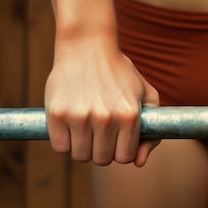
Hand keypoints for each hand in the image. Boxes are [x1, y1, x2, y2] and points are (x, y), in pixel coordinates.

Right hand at [45, 35, 159, 166]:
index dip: (120, 152)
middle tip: (99, 133)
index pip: (124, 158)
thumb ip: (151, 132)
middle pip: (102, 160)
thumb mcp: (146, 95)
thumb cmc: (120, 73)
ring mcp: (79, 116)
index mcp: (129, 116)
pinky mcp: (57, 113)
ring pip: (81, 156)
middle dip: (102, 150)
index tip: (116, 141)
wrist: (87, 45)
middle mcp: (105, 118)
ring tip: (85, 129)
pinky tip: (71, 126)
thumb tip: (140, 163)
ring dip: (83, 147)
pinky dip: (64, 142)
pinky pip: (60, 147)